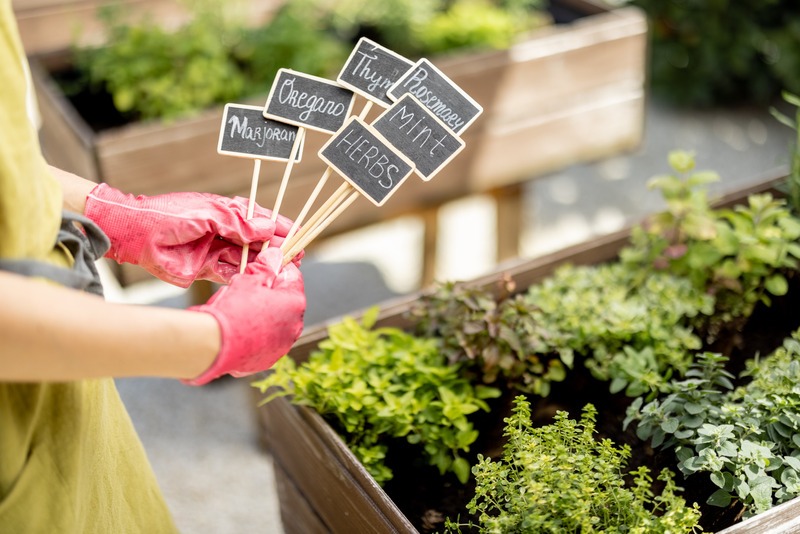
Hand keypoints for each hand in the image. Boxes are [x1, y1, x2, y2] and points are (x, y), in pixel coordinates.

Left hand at [84, 183, 299, 286]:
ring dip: (262, 262)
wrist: (134, 235)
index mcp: (224, 212)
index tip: (297, 233)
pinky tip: (258, 277)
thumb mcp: (206, 213)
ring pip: (246, 258)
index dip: (278, 226)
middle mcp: (223, 232)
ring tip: (280, 267)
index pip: (258, 219)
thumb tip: (266, 227)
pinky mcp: (205, 270)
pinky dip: (244, 275)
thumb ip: (236, 222)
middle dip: (275, 247)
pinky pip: (230, 274)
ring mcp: (215, 251)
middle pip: (256, 241)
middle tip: (294, 254)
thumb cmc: (167, 215)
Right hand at [182, 248, 304, 384]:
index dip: (277, 268)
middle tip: (246, 288)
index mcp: (295, 303)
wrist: (214, 345)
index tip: (264, 266)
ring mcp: (282, 346)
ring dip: (262, 314)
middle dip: (269, 292)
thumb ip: (265, 267)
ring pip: (275, 322)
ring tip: (239, 311)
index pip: (293, 277)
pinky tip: (237, 330)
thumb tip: (275, 255)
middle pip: (284, 301)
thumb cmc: (233, 309)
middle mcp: (295, 326)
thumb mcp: (249, 280)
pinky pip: (264, 341)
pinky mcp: (268, 359)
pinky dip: (255, 334)